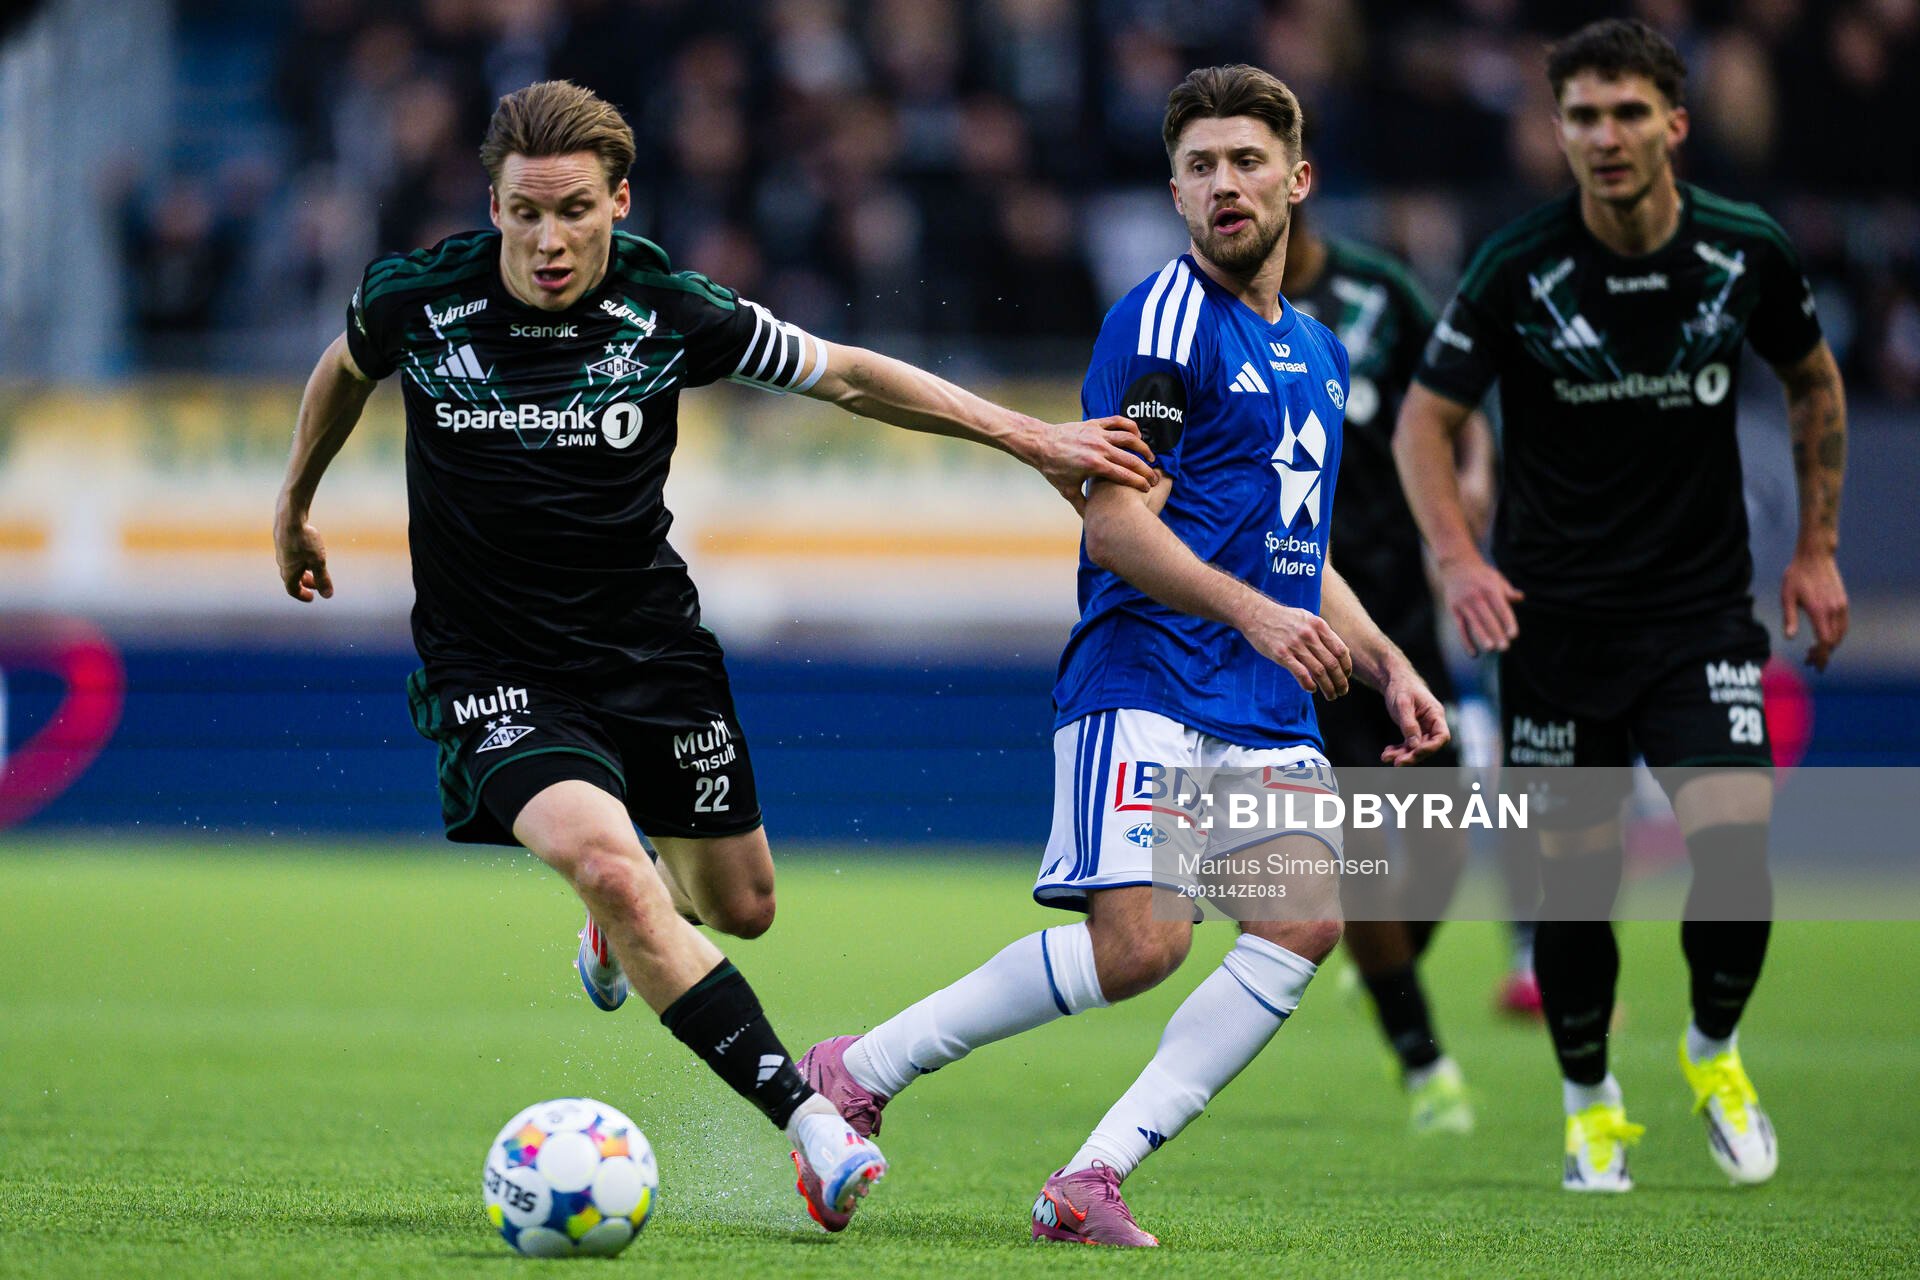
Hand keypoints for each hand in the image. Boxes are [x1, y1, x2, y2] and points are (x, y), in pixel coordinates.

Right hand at [275, 505, 333, 601]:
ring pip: (291, 567)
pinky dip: (300, 560)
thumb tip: (328, 596)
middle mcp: (282, 564)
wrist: (289, 518)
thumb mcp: (318, 562)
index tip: (312, 598)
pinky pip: (290, 556)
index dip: (302, 595)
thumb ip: (323, 579)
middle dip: (305, 584)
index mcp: (289, 572)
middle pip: (292, 579)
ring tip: (314, 569)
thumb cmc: (304, 541)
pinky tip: (309, 552)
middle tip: (316, 586)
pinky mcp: (282, 541)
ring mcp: (281, 552)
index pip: (293, 590)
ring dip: (303, 572)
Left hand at [1030, 416, 1154, 511]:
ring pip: (1129, 438)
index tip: (1149, 488)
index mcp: (1094, 466)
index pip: (1124, 476)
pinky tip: (1137, 435)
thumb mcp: (1067, 490)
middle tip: (1154, 478)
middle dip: (1146, 470)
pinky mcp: (1094, 423)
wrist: (1040, 443)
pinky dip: (1131, 427)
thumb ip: (1082, 506)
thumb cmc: (1053, 468)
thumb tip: (1092, 524)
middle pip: (1131, 459)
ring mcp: (1097, 434)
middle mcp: (1099, 448)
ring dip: (1143, 447)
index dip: (1139, 483)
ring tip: (1150, 457)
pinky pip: (1118, 421)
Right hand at [1243, 603, 1351, 697]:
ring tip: (1331, 695)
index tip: (1345, 676)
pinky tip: (1312, 689)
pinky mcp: (1281, 654)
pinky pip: (1300, 673)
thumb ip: (1321, 633)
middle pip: (1332, 663)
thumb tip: (1337, 653)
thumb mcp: (1306, 618)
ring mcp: (1295, 645)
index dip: (1346, 667)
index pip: (1340, 650)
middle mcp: (1309, 634)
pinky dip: (1309, 684)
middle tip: (1342, 691)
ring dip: (1328, 687)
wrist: (1256, 614)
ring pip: (1319, 671)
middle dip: (1340, 681)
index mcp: (1318, 625)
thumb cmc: (1283, 618)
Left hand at [1379, 666, 1450, 765]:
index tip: (1415, 751)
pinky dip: (1398, 750)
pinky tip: (1387, 753)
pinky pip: (1408, 745)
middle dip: (1413, 756)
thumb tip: (1414, 746)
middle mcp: (1432, 723)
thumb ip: (1409, 725)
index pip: (1442, 736)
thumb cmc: (1402, 687)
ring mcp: (1423, 728)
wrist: (1394, 680)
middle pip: (1428, 746)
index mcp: (1435, 714)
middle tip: (1397, 763)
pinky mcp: (1413, 731)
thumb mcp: (1403, 704)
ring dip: (1403, 755)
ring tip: (1386, 758)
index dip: (1431, 747)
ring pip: (1416, 748)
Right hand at [1438, 553, 1521, 654]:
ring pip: (1474, 623)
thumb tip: (1520, 598)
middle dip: (1497, 633)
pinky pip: (1461, 628)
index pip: (1501, 608)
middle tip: (1505, 648)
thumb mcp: (1496, 578)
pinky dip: (1466, 641)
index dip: (1508, 622)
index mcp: (1490, 589)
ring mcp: (1464, 603)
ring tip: (1491, 648)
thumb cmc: (1481, 574)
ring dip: (1482, 637)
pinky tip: (1474, 653)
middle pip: (1488, 618)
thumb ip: (1507, 591)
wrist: (1456, 565)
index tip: (1513, 635)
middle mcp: (1477, 596)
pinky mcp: (1454, 609)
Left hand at [1781, 551, 1846, 670]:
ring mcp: (1841, 605)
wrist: (1815, 556)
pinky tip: (1825, 637)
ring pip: (1841, 634)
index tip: (1813, 664)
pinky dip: (1836, 635)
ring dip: (1830, 645)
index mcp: (1819, 611)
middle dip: (1823, 654)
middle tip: (1809, 660)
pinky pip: (1843, 624)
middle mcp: (1834, 610)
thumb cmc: (1797, 575)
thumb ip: (1789, 618)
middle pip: (1833, 641)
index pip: (1824, 641)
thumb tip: (1789, 638)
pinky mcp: (1843, 601)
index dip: (1820, 655)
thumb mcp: (1787, 596)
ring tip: (1816, 651)